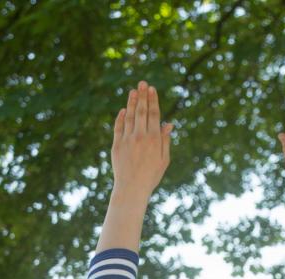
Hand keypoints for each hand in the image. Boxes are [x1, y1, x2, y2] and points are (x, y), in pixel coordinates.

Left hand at [97, 82, 173, 252]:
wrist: (132, 189)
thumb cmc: (151, 176)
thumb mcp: (163, 160)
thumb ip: (165, 140)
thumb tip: (168, 124)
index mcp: (154, 139)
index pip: (154, 114)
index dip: (153, 100)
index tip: (152, 89)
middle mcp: (141, 137)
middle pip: (142, 111)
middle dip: (143, 96)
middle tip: (142, 83)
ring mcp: (128, 140)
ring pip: (129, 116)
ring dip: (131, 102)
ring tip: (133, 91)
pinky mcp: (116, 145)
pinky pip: (118, 127)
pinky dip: (121, 117)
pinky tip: (123, 110)